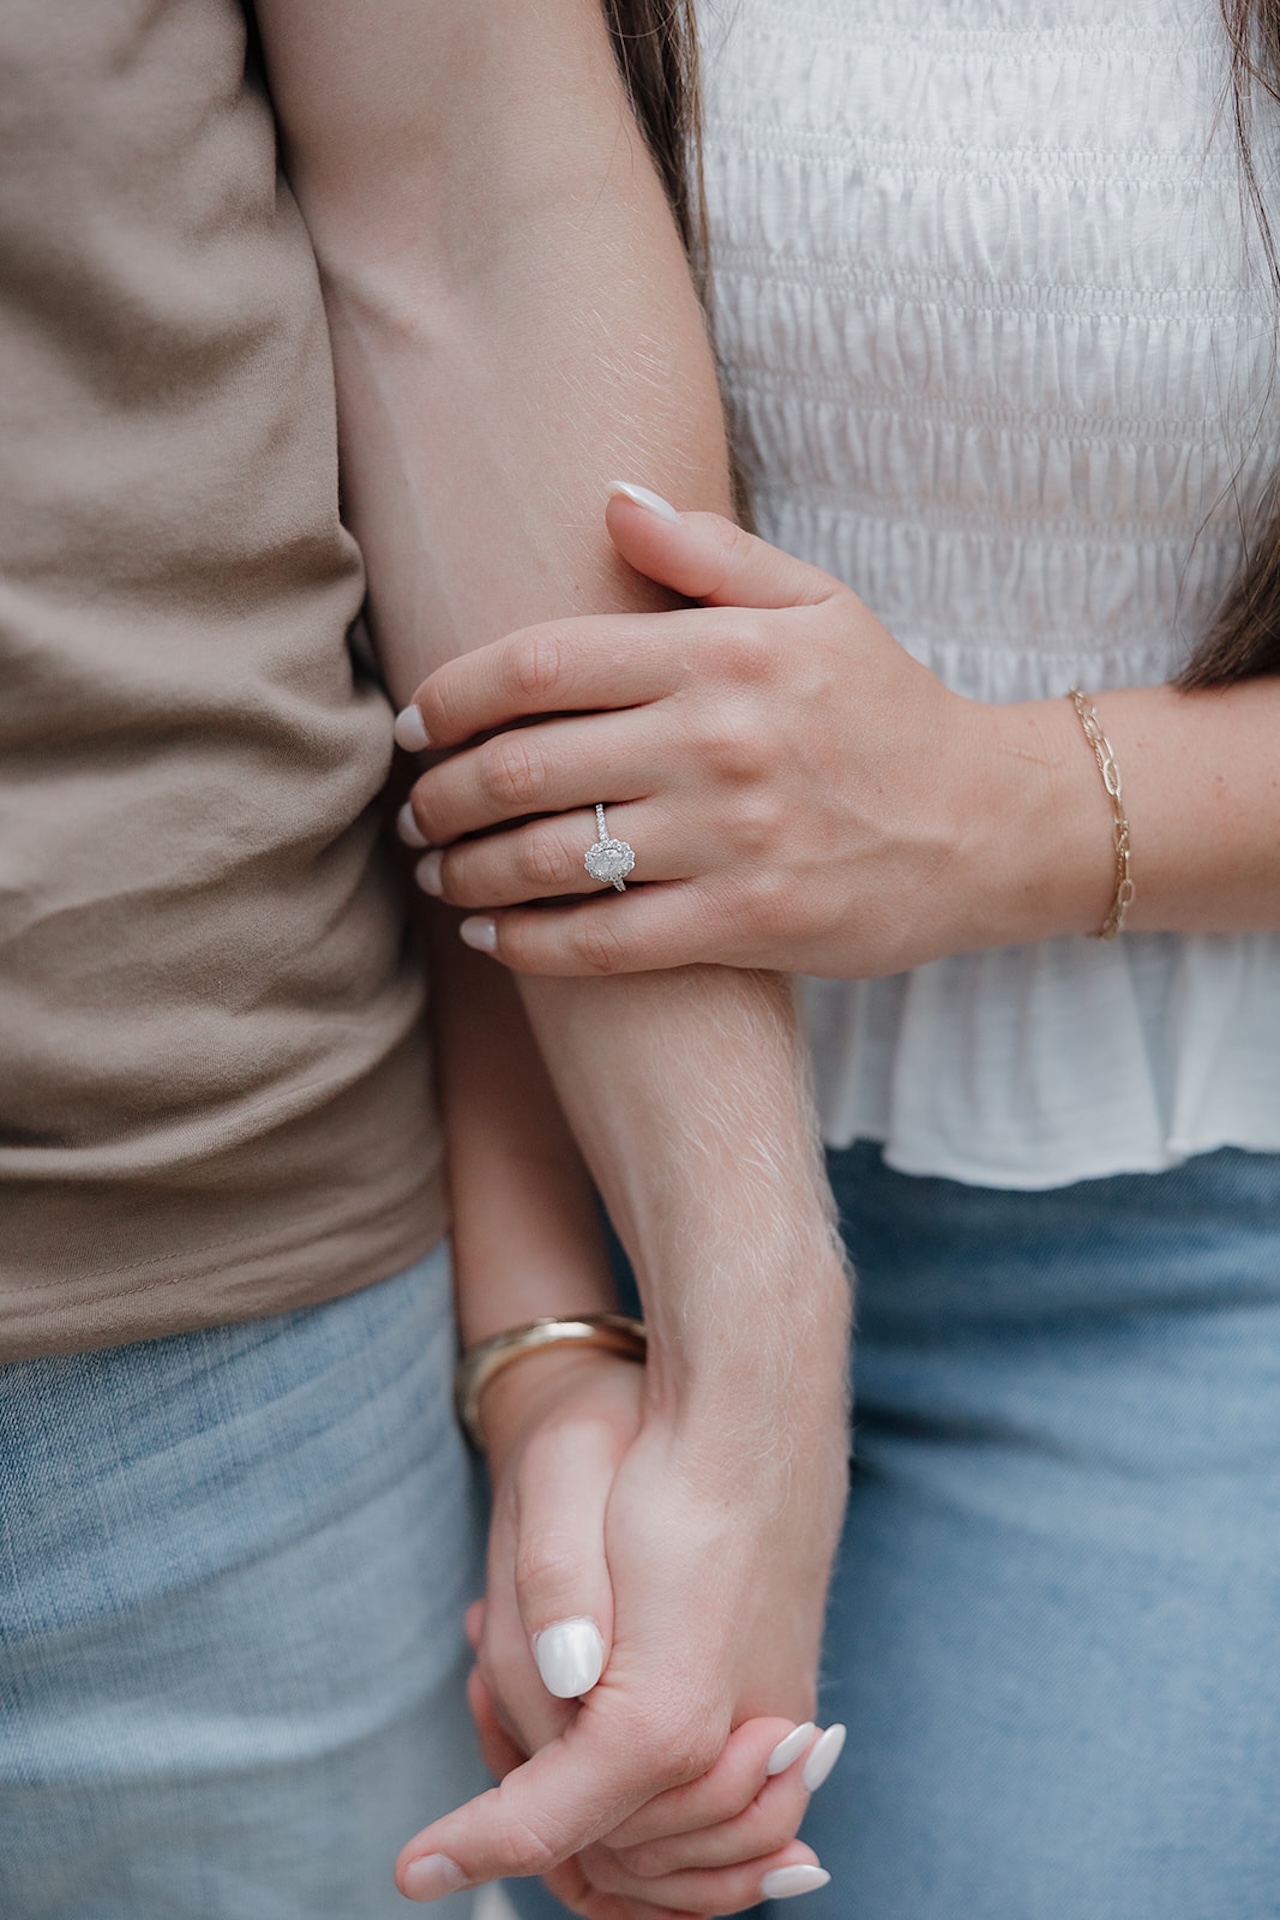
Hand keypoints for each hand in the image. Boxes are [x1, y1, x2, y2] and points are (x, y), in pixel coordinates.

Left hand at [395, 1344, 847, 1910]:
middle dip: (525, 1798)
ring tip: (534, 1682)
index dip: (475, 1844)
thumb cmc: (646, 1441)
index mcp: (668, 1706)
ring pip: (652, 1842)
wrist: (744, 1414)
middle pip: (598, 1842)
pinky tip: (585, 1710)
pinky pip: (701, 1814)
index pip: (551, 1822)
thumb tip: (562, 1670)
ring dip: (578, 1796)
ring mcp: (768, 1740)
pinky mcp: (779, 1725)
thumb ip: (559, 1577)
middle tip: (484, 1688)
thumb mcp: (569, 1468)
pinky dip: (635, 1800)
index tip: (414, 1868)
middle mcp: (734, 1745)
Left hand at [397, 486, 1074, 977]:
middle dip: (440, 794)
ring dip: (469, 869)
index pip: (538, 663)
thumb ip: (707, 552)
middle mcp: (716, 740)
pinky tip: (492, 936)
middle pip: (523, 765)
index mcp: (719, 652)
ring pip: (552, 857)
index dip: (448, 697)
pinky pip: (605, 942)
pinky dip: (530, 943)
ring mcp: (732, 838)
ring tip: (438, 871)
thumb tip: (607, 501)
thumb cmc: (886, 707)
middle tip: (410, 810)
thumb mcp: (817, 602)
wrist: (987, 825)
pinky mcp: (748, 924)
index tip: (410, 724)